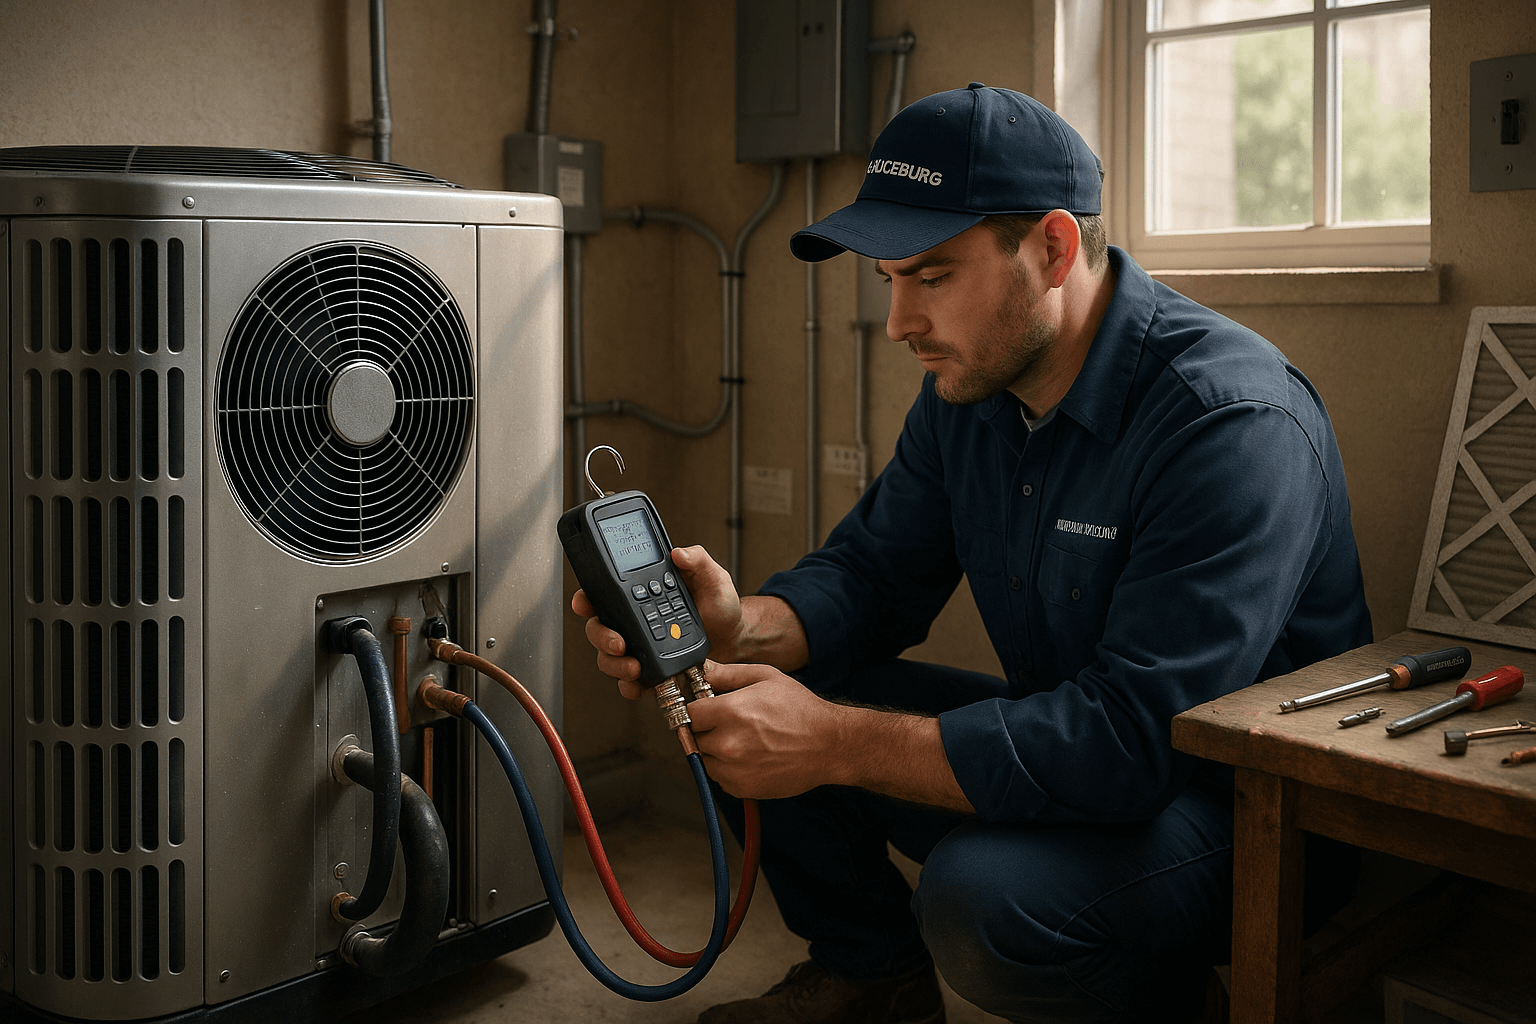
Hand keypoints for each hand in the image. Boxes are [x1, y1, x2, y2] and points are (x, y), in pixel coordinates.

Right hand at [572, 544, 743, 700]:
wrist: (734, 635)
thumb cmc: (719, 603)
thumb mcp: (712, 576)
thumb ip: (698, 560)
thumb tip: (680, 553)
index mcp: (640, 592)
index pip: (603, 593)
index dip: (586, 599)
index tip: (586, 604)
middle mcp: (633, 619)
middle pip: (598, 628)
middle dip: (602, 638)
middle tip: (619, 643)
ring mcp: (639, 644)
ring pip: (608, 656)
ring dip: (614, 664)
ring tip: (634, 666)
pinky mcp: (649, 667)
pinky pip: (628, 680)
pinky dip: (628, 685)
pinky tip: (638, 684)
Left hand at [685, 662, 847, 798]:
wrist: (829, 745)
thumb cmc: (801, 710)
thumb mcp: (767, 678)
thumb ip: (729, 674)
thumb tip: (703, 669)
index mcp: (732, 712)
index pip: (689, 713)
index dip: (698, 709)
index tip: (707, 709)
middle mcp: (728, 743)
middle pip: (695, 737)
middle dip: (708, 729)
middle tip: (731, 724)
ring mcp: (734, 769)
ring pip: (705, 759)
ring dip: (716, 751)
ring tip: (744, 741)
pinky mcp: (742, 788)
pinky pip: (720, 777)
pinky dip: (729, 769)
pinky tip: (751, 757)